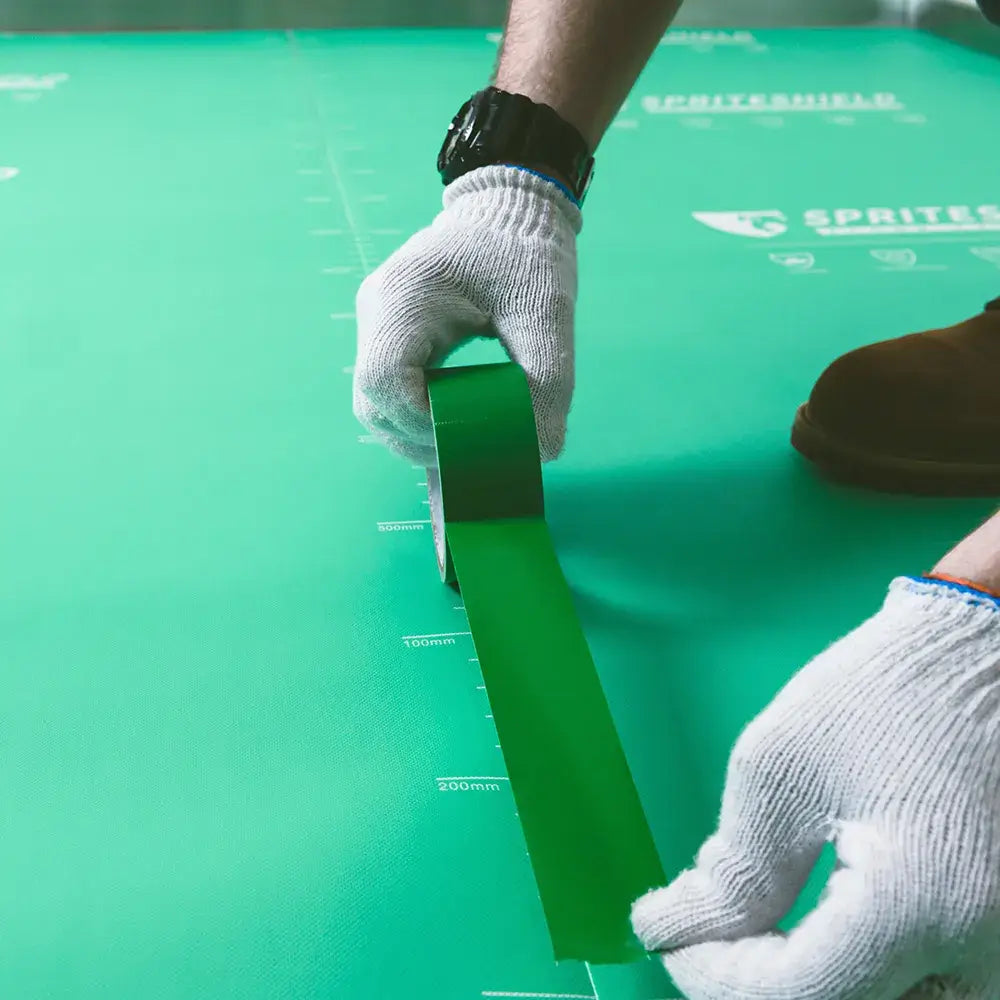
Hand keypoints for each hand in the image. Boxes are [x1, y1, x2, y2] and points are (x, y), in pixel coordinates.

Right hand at [353, 165, 580, 465]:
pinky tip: (458, 425)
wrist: (511, 210)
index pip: (384, 380)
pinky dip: (421, 418)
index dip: (423, 420)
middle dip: (423, 438)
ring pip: (377, 406)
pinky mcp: (390, 335)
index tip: (472, 430)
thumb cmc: (527, 252)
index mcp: (405, 297)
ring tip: (470, 441)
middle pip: (373, 403)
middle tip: (475, 449)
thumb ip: (548, 380)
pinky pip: (391, 392)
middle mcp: (377, 311)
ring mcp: (377, 324)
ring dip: (420, 435)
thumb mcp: (546, 312)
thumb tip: (544, 451)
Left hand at [632, 577, 999, 999]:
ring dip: (809, 985)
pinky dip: (859, 979)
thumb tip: (671, 932)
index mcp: (921, 902)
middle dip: (755, 984)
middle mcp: (983, 951)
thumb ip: (730, 874)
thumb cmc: (876, 697)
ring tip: (758, 932)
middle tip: (707, 933)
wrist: (972, 665)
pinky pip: (923, 993)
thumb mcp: (779, 771)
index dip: (714, 977)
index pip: (798, 995)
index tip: (670, 937)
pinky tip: (816, 935)